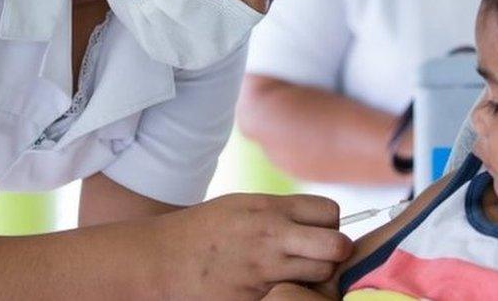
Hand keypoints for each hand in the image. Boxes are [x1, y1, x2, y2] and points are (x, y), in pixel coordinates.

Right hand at [153, 193, 352, 299]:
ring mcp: (265, 270)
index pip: (330, 211)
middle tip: (317, 258)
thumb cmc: (201, 231)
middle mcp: (272, 236)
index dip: (329, 224)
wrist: (160, 260)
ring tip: (296, 276)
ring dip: (316, 279)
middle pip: (337, 245)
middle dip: (334, 253)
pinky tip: (276, 291)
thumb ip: (279, 212)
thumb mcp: (240, 206)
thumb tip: (317, 222)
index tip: (316, 233)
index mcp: (268, 208)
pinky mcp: (257, 298)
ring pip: (322, 276)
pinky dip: (293, 296)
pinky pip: (293, 297)